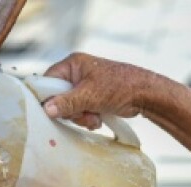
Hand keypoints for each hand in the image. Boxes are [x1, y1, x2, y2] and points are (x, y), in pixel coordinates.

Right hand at [41, 53, 155, 130]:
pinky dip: (88, 118)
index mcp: (73, 64)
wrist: (144, 95)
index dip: (48, 97)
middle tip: (83, 114)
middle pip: (58, 97)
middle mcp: (76, 74)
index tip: (53, 111)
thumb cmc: (118, 88)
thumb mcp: (89, 96)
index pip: (48, 80)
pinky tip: (98, 118)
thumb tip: (46, 109)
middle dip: (71, 111)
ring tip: (95, 117)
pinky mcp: (91, 98)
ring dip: (81, 117)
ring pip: (70, 107)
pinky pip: (80, 111)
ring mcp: (84, 86)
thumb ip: (67, 103)